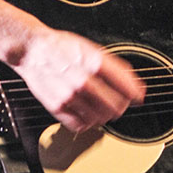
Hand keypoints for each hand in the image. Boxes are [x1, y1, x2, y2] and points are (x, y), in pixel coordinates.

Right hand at [18, 27, 144, 132]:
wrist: (33, 50)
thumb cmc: (62, 47)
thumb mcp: (92, 47)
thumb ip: (113, 65)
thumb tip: (133, 82)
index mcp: (94, 62)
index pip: (125, 86)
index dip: (135, 93)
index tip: (138, 97)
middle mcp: (84, 80)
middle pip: (116, 106)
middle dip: (121, 105)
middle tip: (119, 102)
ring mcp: (70, 96)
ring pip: (100, 118)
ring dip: (105, 115)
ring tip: (102, 107)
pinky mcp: (58, 107)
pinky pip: (81, 125)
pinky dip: (88, 123)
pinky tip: (87, 113)